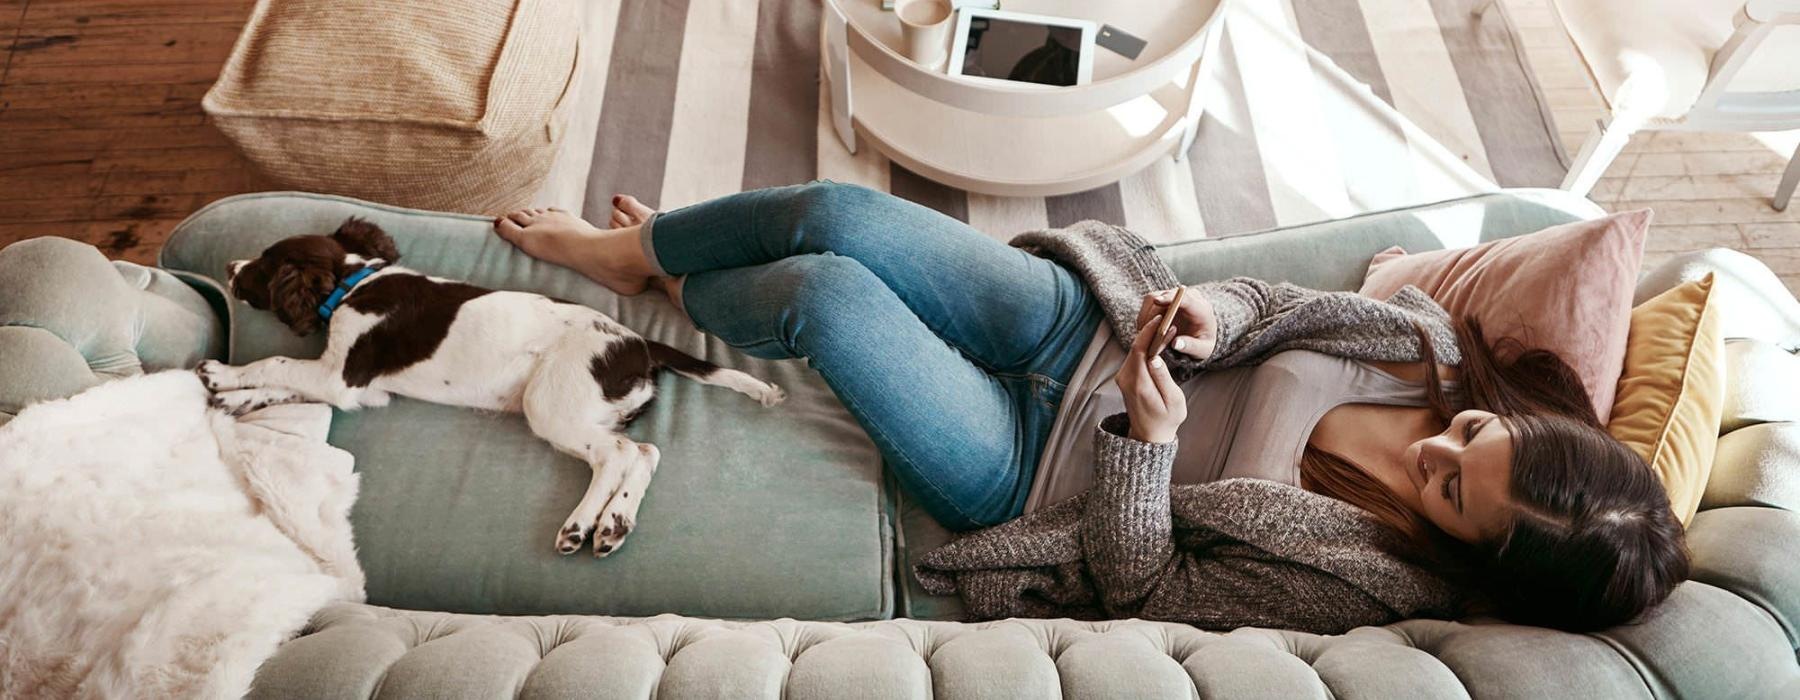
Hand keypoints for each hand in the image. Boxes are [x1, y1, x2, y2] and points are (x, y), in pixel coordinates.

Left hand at [1115, 313, 1186, 442]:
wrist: (1149, 434)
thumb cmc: (1166, 418)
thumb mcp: (1173, 400)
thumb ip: (1164, 379)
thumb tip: (1156, 358)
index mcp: (1138, 384)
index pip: (1139, 350)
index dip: (1149, 332)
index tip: (1162, 319)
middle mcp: (1125, 379)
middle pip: (1135, 346)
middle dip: (1150, 331)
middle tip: (1168, 319)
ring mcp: (1122, 377)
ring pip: (1134, 350)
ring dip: (1148, 337)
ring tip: (1165, 327)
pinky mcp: (1124, 377)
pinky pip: (1134, 356)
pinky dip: (1145, 346)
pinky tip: (1158, 341)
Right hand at [1134, 287, 1216, 360]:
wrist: (1201, 337)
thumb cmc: (1202, 343)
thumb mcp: (1202, 350)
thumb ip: (1191, 347)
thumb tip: (1176, 343)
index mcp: (1200, 308)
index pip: (1185, 297)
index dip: (1170, 298)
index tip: (1157, 301)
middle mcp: (1187, 297)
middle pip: (1164, 296)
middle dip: (1153, 314)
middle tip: (1145, 333)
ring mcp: (1174, 296)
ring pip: (1153, 298)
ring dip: (1146, 316)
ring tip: (1145, 334)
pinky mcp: (1163, 299)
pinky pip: (1148, 304)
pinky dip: (1144, 317)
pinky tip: (1146, 331)